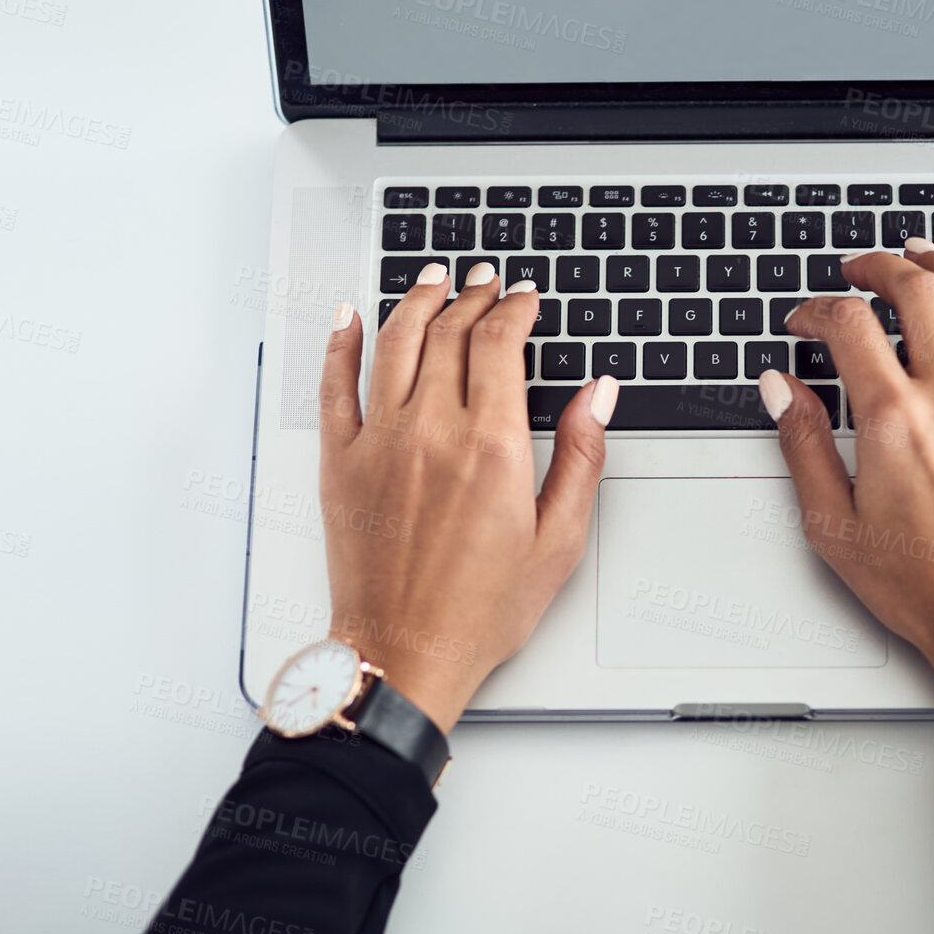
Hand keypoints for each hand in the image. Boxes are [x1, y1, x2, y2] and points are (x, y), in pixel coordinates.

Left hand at [318, 261, 617, 731]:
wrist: (406, 652)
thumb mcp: (558, 540)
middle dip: (472, 297)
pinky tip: (348, 318)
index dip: (514, 309)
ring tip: (432, 281)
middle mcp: (430, 432)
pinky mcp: (340, 462)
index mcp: (489, 446)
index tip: (523, 299)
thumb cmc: (480, 610)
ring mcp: (379, 443)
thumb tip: (598, 395)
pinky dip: (339, 344)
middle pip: (449, 333)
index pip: (500, 343)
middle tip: (483, 282)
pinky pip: (334, 386)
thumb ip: (582, 457)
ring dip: (416, 302)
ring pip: (395, 343)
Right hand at [758, 238, 933, 699]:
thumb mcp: (832, 522)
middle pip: (917, 292)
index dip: (817, 310)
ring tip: (922, 257)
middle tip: (859, 269)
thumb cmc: (919, 585)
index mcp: (893, 419)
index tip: (803, 321)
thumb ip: (803, 443)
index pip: (850, 325)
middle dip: (878, 267)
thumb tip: (781, 388)